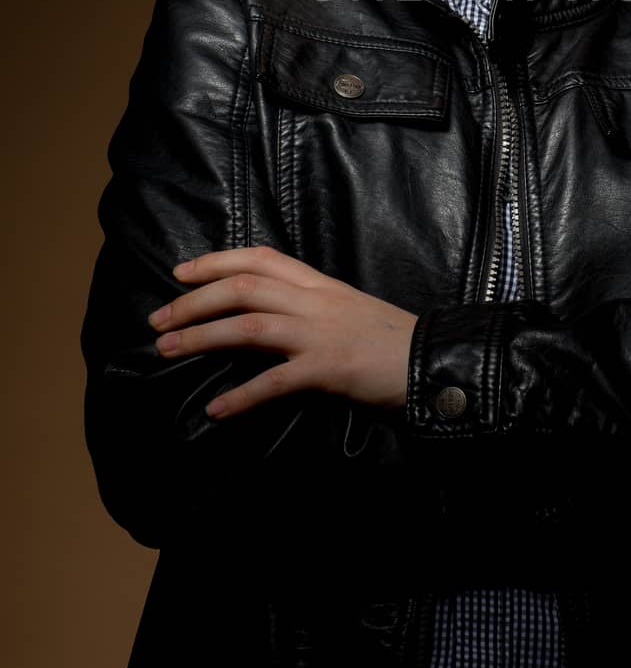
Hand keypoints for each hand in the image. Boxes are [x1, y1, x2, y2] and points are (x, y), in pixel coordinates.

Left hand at [146, 246, 418, 416]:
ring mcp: (322, 333)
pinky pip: (275, 381)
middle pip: (244, 286)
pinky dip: (241, 396)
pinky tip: (216, 410)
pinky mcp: (329, 369)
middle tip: (159, 320)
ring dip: (202, 337)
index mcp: (321, 284)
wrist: (435, 361)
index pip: (261, 257)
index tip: (181, 273)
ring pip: (249, 324)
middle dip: (194, 301)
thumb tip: (270, 316)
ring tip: (167, 351)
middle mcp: (317, 301)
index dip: (217, 261)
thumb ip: (311, 308)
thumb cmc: (391, 341)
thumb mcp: (348, 310)